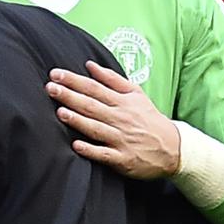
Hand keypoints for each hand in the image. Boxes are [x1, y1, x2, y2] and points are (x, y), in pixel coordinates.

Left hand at [46, 60, 179, 179]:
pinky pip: (104, 154)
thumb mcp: (136, 94)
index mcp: (122, 102)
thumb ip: (112, 79)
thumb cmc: (149, 119)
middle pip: (91, 105)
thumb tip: (90, 65)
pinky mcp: (122, 158)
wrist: (173, 148)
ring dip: (78, 120)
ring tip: (61, 112)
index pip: (94, 88)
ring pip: (96, 128)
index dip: (74, 80)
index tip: (56, 74)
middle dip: (70, 96)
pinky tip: (76, 145)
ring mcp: (121, 139)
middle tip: (50, 88)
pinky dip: (91, 150)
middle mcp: (120, 118)